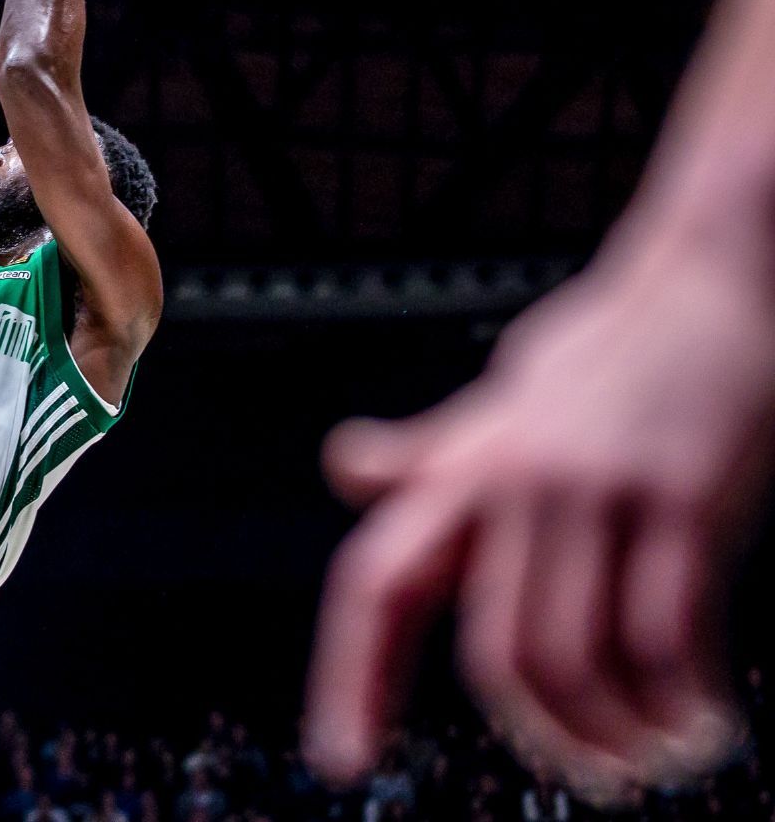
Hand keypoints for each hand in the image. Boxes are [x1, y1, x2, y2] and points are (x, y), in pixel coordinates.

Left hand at [304, 236, 774, 800]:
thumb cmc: (608, 352)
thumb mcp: (500, 400)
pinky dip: (682, 701)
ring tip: (649, 761)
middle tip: (585, 778)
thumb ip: (429, 453)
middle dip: (540, 736)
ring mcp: (597, 492)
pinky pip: (667, 635)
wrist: (708, 281)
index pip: (375, 584)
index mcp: (462, 472)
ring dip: (615, 735)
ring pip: (575, 659)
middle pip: (495, 654)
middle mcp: (513, 486)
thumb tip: (346, 467)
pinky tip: (702, 724)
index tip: (343, 762)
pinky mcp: (684, 499)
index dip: (350, 677)